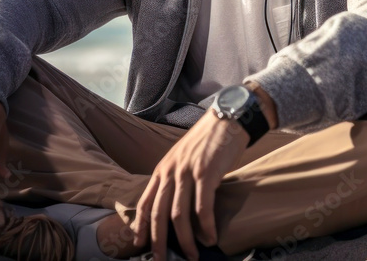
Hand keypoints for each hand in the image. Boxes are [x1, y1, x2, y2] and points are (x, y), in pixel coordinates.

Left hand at [130, 111, 249, 260]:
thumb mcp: (183, 157)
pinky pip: (202, 208)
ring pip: (179, 216)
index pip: (145, 202)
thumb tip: (176, 205)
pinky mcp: (206, 173)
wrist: (227, 119)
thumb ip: (176, 178)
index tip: (139, 244)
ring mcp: (187, 172)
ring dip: (186, 241)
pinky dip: (205, 227)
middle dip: (158, 241)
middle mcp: (170, 171)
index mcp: (162, 169)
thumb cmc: (207, 141)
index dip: (141, 226)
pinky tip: (210, 237)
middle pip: (158, 214)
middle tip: (162, 260)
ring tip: (192, 255)